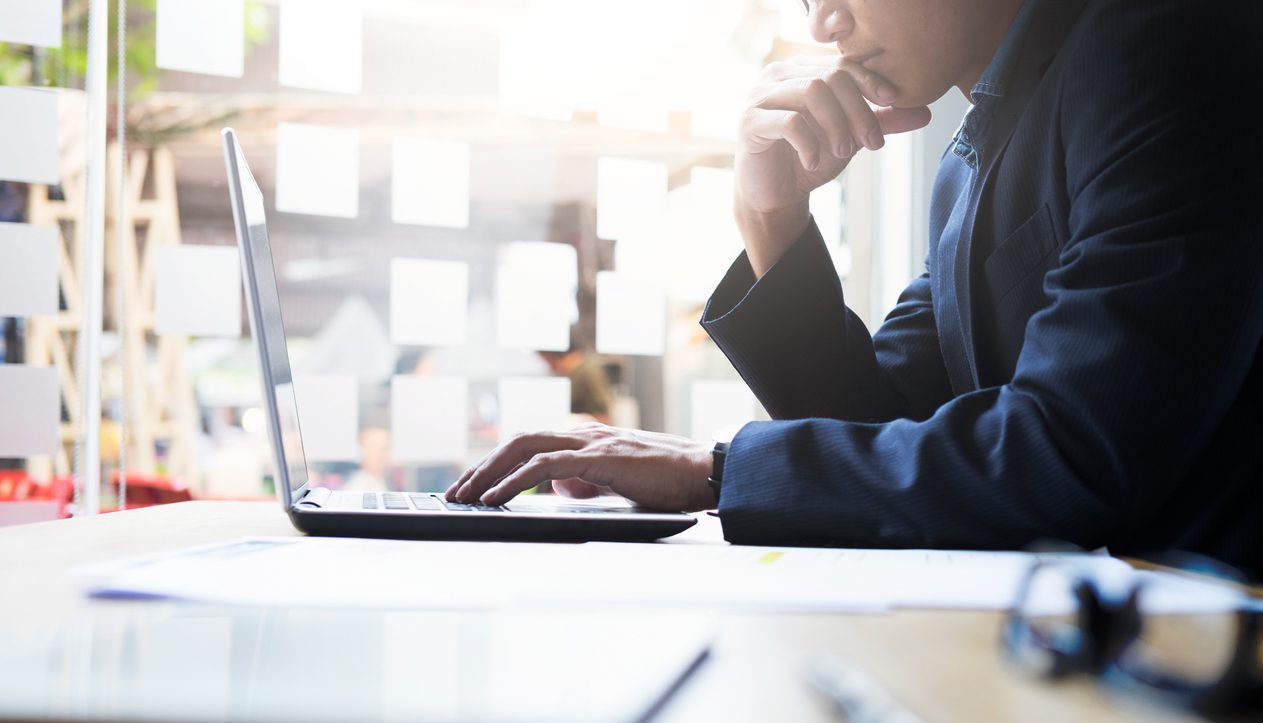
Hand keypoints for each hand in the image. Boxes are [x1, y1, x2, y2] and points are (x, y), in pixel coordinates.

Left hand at [445, 424, 715, 511]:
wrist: (706, 473)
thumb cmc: (669, 481)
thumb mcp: (618, 482)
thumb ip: (587, 481)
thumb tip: (559, 489)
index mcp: (587, 440)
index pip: (530, 444)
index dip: (497, 462)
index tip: (473, 484)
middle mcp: (584, 435)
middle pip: (518, 440)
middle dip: (482, 465)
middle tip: (456, 491)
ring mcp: (592, 443)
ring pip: (525, 447)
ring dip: (489, 472)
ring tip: (467, 495)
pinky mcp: (601, 458)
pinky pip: (546, 465)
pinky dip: (515, 480)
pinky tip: (497, 496)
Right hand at [735, 55, 932, 273]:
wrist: (774, 196)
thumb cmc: (808, 160)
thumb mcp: (850, 138)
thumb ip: (881, 122)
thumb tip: (925, 113)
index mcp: (801, 71)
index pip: (842, 64)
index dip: (870, 81)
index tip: (893, 101)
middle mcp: (777, 76)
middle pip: (830, 77)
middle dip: (858, 111)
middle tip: (872, 143)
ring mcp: (760, 97)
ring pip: (811, 93)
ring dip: (837, 125)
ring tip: (845, 152)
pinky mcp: (750, 123)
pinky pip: (788, 122)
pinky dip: (809, 143)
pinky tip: (813, 161)